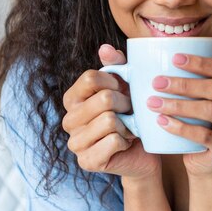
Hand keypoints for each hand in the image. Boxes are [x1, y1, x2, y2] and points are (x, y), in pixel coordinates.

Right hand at [62, 44, 161, 180]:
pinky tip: (126, 142)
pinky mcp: (87, 162)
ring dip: (127, 124)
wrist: (143, 151)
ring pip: (109, 121)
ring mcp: (75, 143)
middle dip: (126, 104)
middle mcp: (69, 120)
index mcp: (73, 98)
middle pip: (104, 99)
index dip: (114, 80)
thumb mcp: (126, 86)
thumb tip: (105, 48)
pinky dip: (126, 140)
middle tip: (130, 112)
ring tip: (128, 127)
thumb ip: (116, 65)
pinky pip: (113, 141)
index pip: (90, 77)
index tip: (124, 88)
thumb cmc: (131, 115)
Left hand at [146, 35, 211, 178]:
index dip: (200, 62)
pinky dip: (181, 127)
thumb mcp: (206, 89)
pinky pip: (204, 135)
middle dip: (183, 84)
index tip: (173, 58)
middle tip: (157, 82)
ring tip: (153, 102)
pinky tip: (162, 122)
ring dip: (178, 105)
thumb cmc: (201, 115)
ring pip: (209, 110)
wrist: (202, 154)